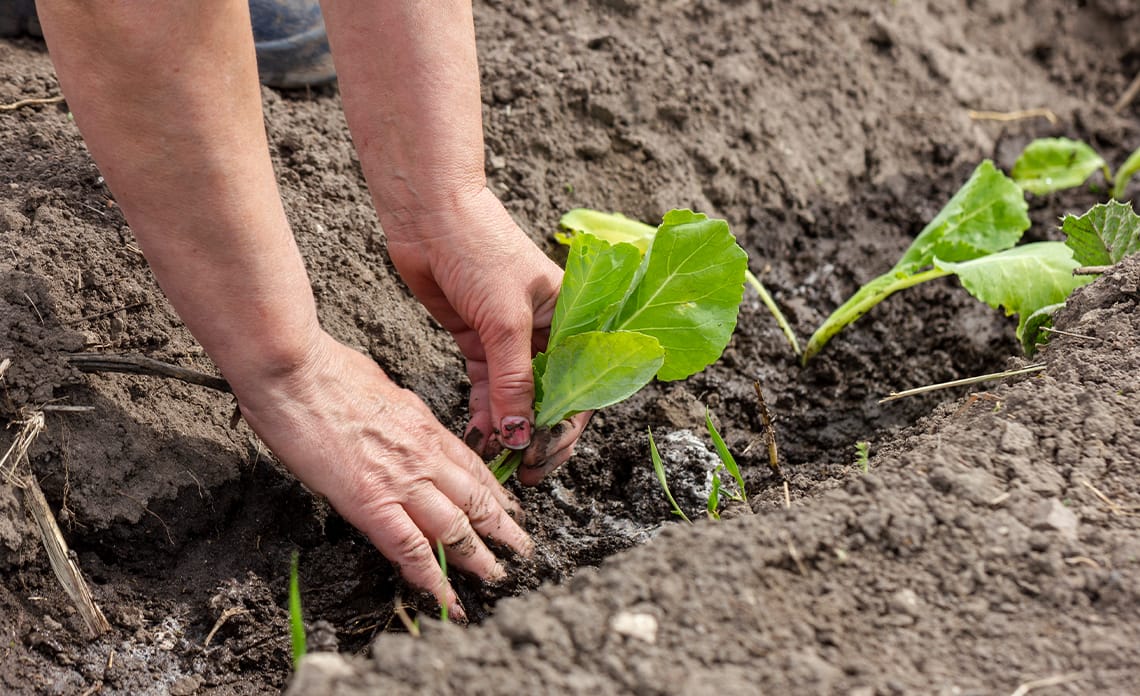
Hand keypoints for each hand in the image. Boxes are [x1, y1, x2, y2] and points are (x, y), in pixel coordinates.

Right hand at [231, 331, 530, 620]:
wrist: (294, 372)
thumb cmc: (324, 372)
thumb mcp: (382, 387)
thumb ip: (399, 410)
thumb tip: (398, 417)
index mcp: (423, 425)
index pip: (472, 465)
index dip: (496, 491)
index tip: (510, 508)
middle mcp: (423, 454)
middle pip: (476, 498)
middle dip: (503, 528)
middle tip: (522, 549)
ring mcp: (403, 480)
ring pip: (456, 527)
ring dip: (480, 558)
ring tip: (498, 578)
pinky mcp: (372, 502)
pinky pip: (412, 548)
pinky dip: (433, 578)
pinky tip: (447, 599)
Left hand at [382, 187, 586, 478]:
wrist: (429, 216)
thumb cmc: (480, 249)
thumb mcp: (505, 320)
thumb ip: (514, 381)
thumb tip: (521, 435)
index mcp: (573, 320)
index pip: (583, 386)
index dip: (566, 427)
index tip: (545, 457)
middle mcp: (548, 333)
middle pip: (552, 399)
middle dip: (539, 437)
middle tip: (524, 472)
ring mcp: (511, 340)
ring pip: (518, 399)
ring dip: (508, 430)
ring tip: (497, 461)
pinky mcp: (479, 342)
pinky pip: (488, 389)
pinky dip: (483, 413)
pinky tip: (477, 436)